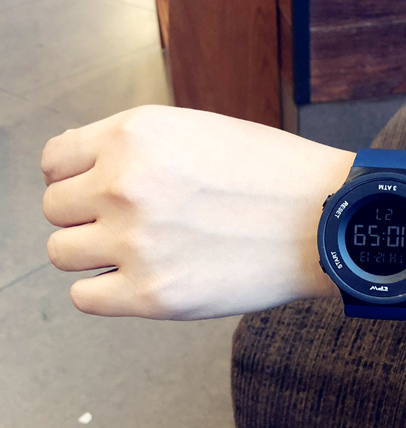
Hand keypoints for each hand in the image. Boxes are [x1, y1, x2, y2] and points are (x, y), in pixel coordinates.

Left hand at [42, 105, 347, 318]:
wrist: (328, 220)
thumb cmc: (276, 175)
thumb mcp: (200, 131)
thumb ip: (137, 147)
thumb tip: (80, 171)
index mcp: (136, 135)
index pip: (55, 160)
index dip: (74, 177)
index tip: (94, 191)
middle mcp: (126, 184)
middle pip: (56, 209)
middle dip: (88, 216)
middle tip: (132, 223)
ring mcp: (137, 242)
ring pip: (62, 253)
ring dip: (94, 253)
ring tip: (140, 252)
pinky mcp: (154, 295)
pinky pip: (85, 297)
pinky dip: (106, 291)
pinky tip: (142, 279)